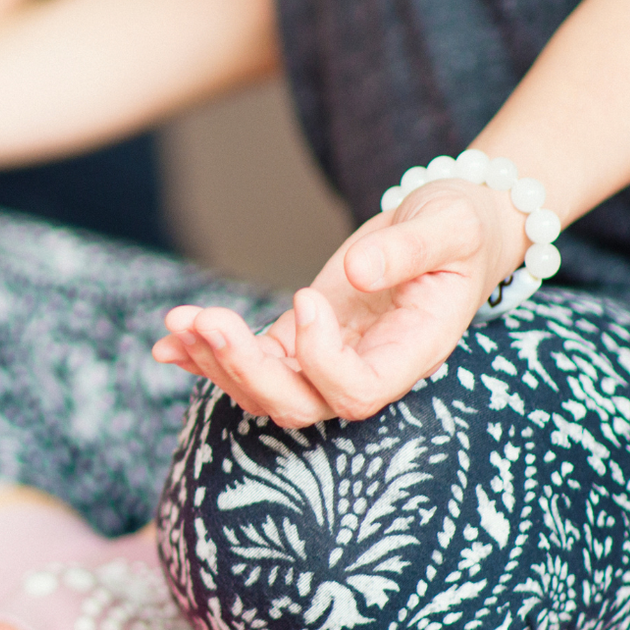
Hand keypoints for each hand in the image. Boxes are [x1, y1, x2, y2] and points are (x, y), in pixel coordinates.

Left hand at [155, 179, 525, 425]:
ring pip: (265, 392)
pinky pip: (251, 362)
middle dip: (246, 369)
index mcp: (413, 352)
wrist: (454, 229)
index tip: (306, 296)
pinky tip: (169, 337)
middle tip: (207, 319)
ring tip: (176, 321)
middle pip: (300, 405)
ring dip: (215, 361)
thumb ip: (410, 249)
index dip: (321, 359)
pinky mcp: (300, 338)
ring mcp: (329, 359)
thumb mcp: (450, 224)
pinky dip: (206, 354)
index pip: (358, 391)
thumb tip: (356, 271)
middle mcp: (369, 369)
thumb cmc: (459, 227)